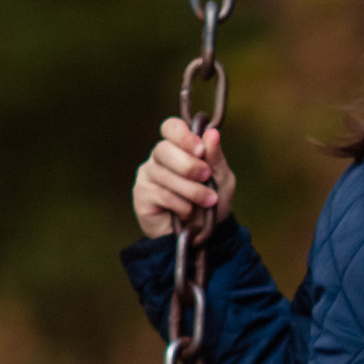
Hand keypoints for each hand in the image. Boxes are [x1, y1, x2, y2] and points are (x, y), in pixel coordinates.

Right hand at [133, 114, 236, 239]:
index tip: (200, 150)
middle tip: (206, 177)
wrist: (203, 235)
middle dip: (189, 165)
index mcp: (179, 147)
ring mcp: (148, 175)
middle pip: (164, 149)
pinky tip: (188, 212)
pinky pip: (162, 195)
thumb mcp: (221, 179)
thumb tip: (212, 133)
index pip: (171, 127)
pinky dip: (181, 205)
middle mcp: (159, 157)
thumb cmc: (211, 202)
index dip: (183, 135)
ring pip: (165, 174)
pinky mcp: (142, 196)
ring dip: (192, 190)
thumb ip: (215, 157)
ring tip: (208, 201)